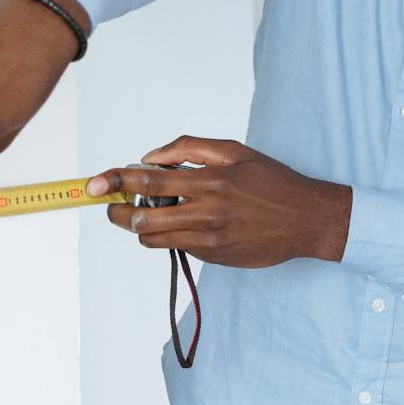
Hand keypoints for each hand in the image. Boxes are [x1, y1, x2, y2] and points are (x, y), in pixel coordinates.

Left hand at [89, 136, 352, 267]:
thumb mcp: (235, 151)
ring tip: (147, 213)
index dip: (116, 180)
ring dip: (140, 226)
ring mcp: (208, 238)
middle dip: (117, 211)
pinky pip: (176, 246)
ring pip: (153, 237)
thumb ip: (190, 148)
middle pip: (141, 217)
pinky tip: (183, 222)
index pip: (148, 180)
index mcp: (210, 180)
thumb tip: (151, 158)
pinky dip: (170, 234)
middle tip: (113, 205)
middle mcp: (206, 211)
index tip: (96, 184)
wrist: (307, 220)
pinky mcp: (213, 256)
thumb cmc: (272, 181)